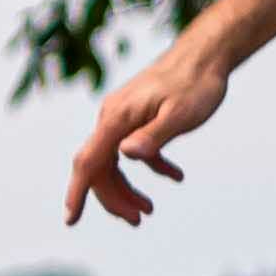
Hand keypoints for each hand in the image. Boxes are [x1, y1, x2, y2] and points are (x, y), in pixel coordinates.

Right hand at [61, 36, 231, 227]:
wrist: (205, 55)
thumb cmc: (196, 84)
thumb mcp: (180, 115)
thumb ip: (153, 136)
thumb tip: (125, 155)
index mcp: (117, 119)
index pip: (88, 162)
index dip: (77, 192)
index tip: (70, 220)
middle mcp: (112, 117)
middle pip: (100, 168)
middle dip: (114, 198)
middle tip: (140, 220)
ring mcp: (124, 117)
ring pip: (114, 161)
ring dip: (128, 188)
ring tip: (149, 210)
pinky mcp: (138, 116)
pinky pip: (134, 149)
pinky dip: (151, 166)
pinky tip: (175, 176)